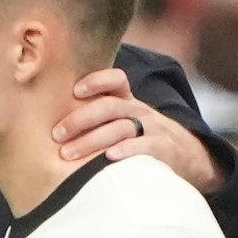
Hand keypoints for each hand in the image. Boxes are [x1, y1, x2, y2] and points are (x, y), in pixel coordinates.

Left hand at [54, 69, 222, 194]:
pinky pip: (146, 146)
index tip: (75, 90)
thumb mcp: (124, 121)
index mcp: (128, 102)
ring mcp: (153, 129)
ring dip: (91, 140)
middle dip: (80, 119)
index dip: (97, 80)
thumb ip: (97, 118)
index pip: (116, 80)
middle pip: (110, 106)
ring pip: (121, 128)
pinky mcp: (164, 149)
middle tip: (57, 135)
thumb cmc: (141, 139)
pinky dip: (127, 151)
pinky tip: (108, 158)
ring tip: (68, 154)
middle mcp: (139, 111)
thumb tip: (50, 121)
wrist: (188, 156)